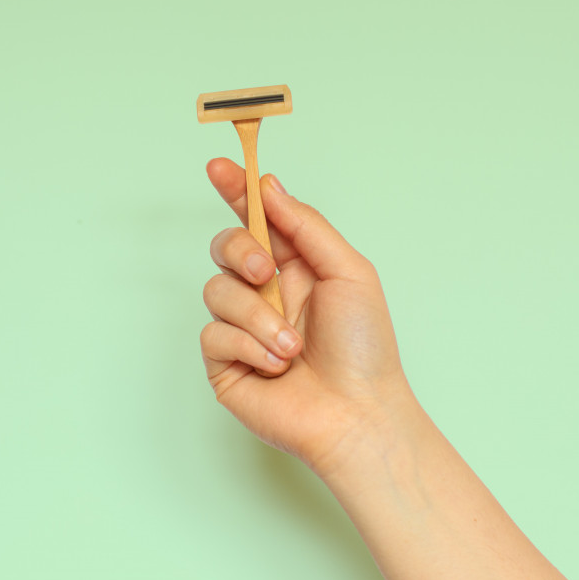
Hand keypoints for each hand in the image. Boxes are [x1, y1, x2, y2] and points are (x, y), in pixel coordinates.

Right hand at [199, 158, 415, 475]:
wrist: (357, 412)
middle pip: (224, 245)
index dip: (235, 190)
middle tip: (264, 270)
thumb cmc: (364, 348)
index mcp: (295, 266)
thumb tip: (269, 187)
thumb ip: (305, 226)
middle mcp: (265, 292)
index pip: (256, 218)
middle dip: (240, 251)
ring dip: (259, 316)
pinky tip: (276, 365)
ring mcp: (241, 327)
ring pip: (216, 291)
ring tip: (291, 346)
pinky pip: (214, 333)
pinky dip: (249, 346)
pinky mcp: (225, 362)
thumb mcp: (348, 271)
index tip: (219, 166)